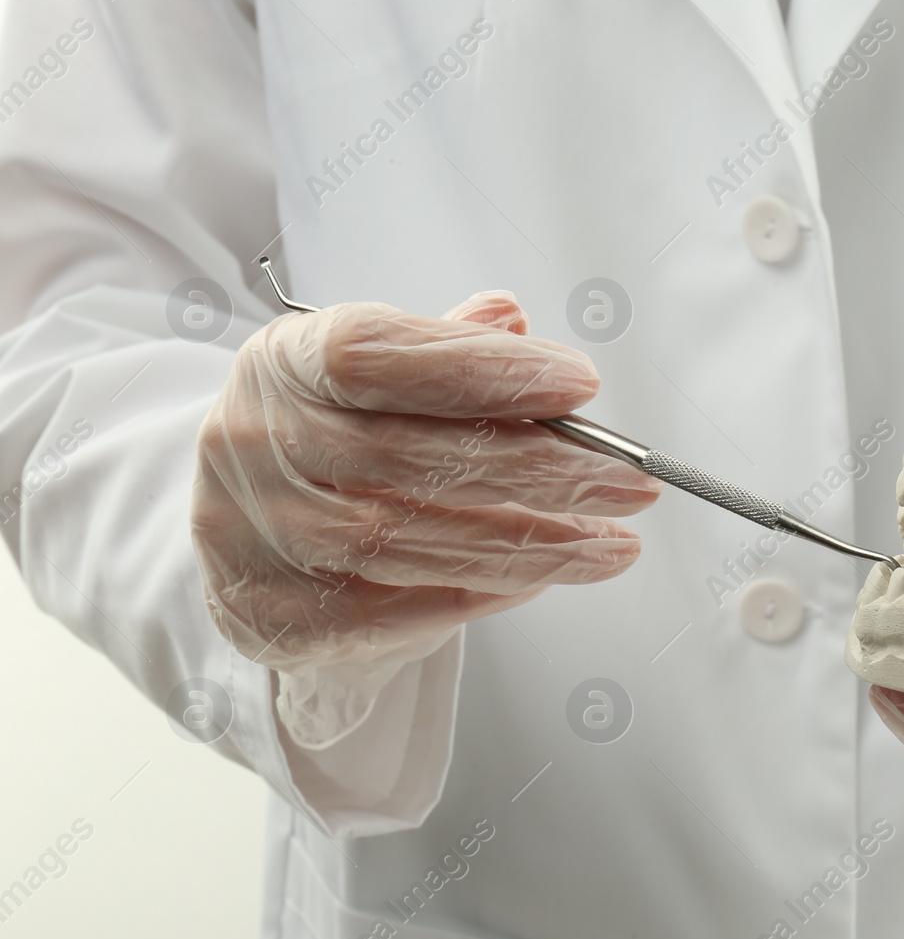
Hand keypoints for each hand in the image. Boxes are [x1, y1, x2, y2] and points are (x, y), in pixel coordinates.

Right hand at [192, 291, 660, 683]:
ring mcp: (263, 535)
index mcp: (284, 363)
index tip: (578, 382)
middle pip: (411, 456)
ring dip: (534, 545)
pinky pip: (404, 606)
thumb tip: (513, 324)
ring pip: (414, 541)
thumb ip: (444, 349)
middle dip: (541, 470)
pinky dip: (489, 590)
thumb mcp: (372, 373)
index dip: (483, 369)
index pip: (378, 357)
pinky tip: (547, 575)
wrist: (241, 530)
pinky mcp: (281, 614)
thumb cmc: (330, 436)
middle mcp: (259, 444)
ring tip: (613, 543)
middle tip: (627, 481)